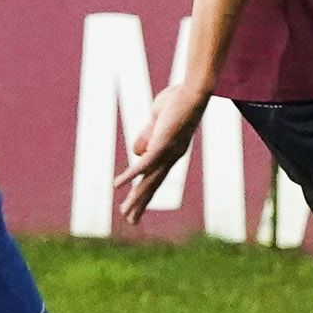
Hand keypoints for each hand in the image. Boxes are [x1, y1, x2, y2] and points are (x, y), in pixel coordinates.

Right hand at [116, 80, 208, 224]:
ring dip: (135, 197)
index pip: (156, 178)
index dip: (145, 192)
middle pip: (153, 185)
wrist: (193, 91)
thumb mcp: (159, 121)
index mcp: (171, 153)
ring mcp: (168, 152)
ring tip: (125, 213)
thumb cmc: (179, 100)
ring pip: (148, 180)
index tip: (136, 207)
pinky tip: (118, 186)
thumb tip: (135, 152)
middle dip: (141, 203)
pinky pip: (143, 164)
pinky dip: (130, 175)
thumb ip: (148, 136)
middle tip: (131, 221)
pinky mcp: (162, 145)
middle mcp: (171, 157)